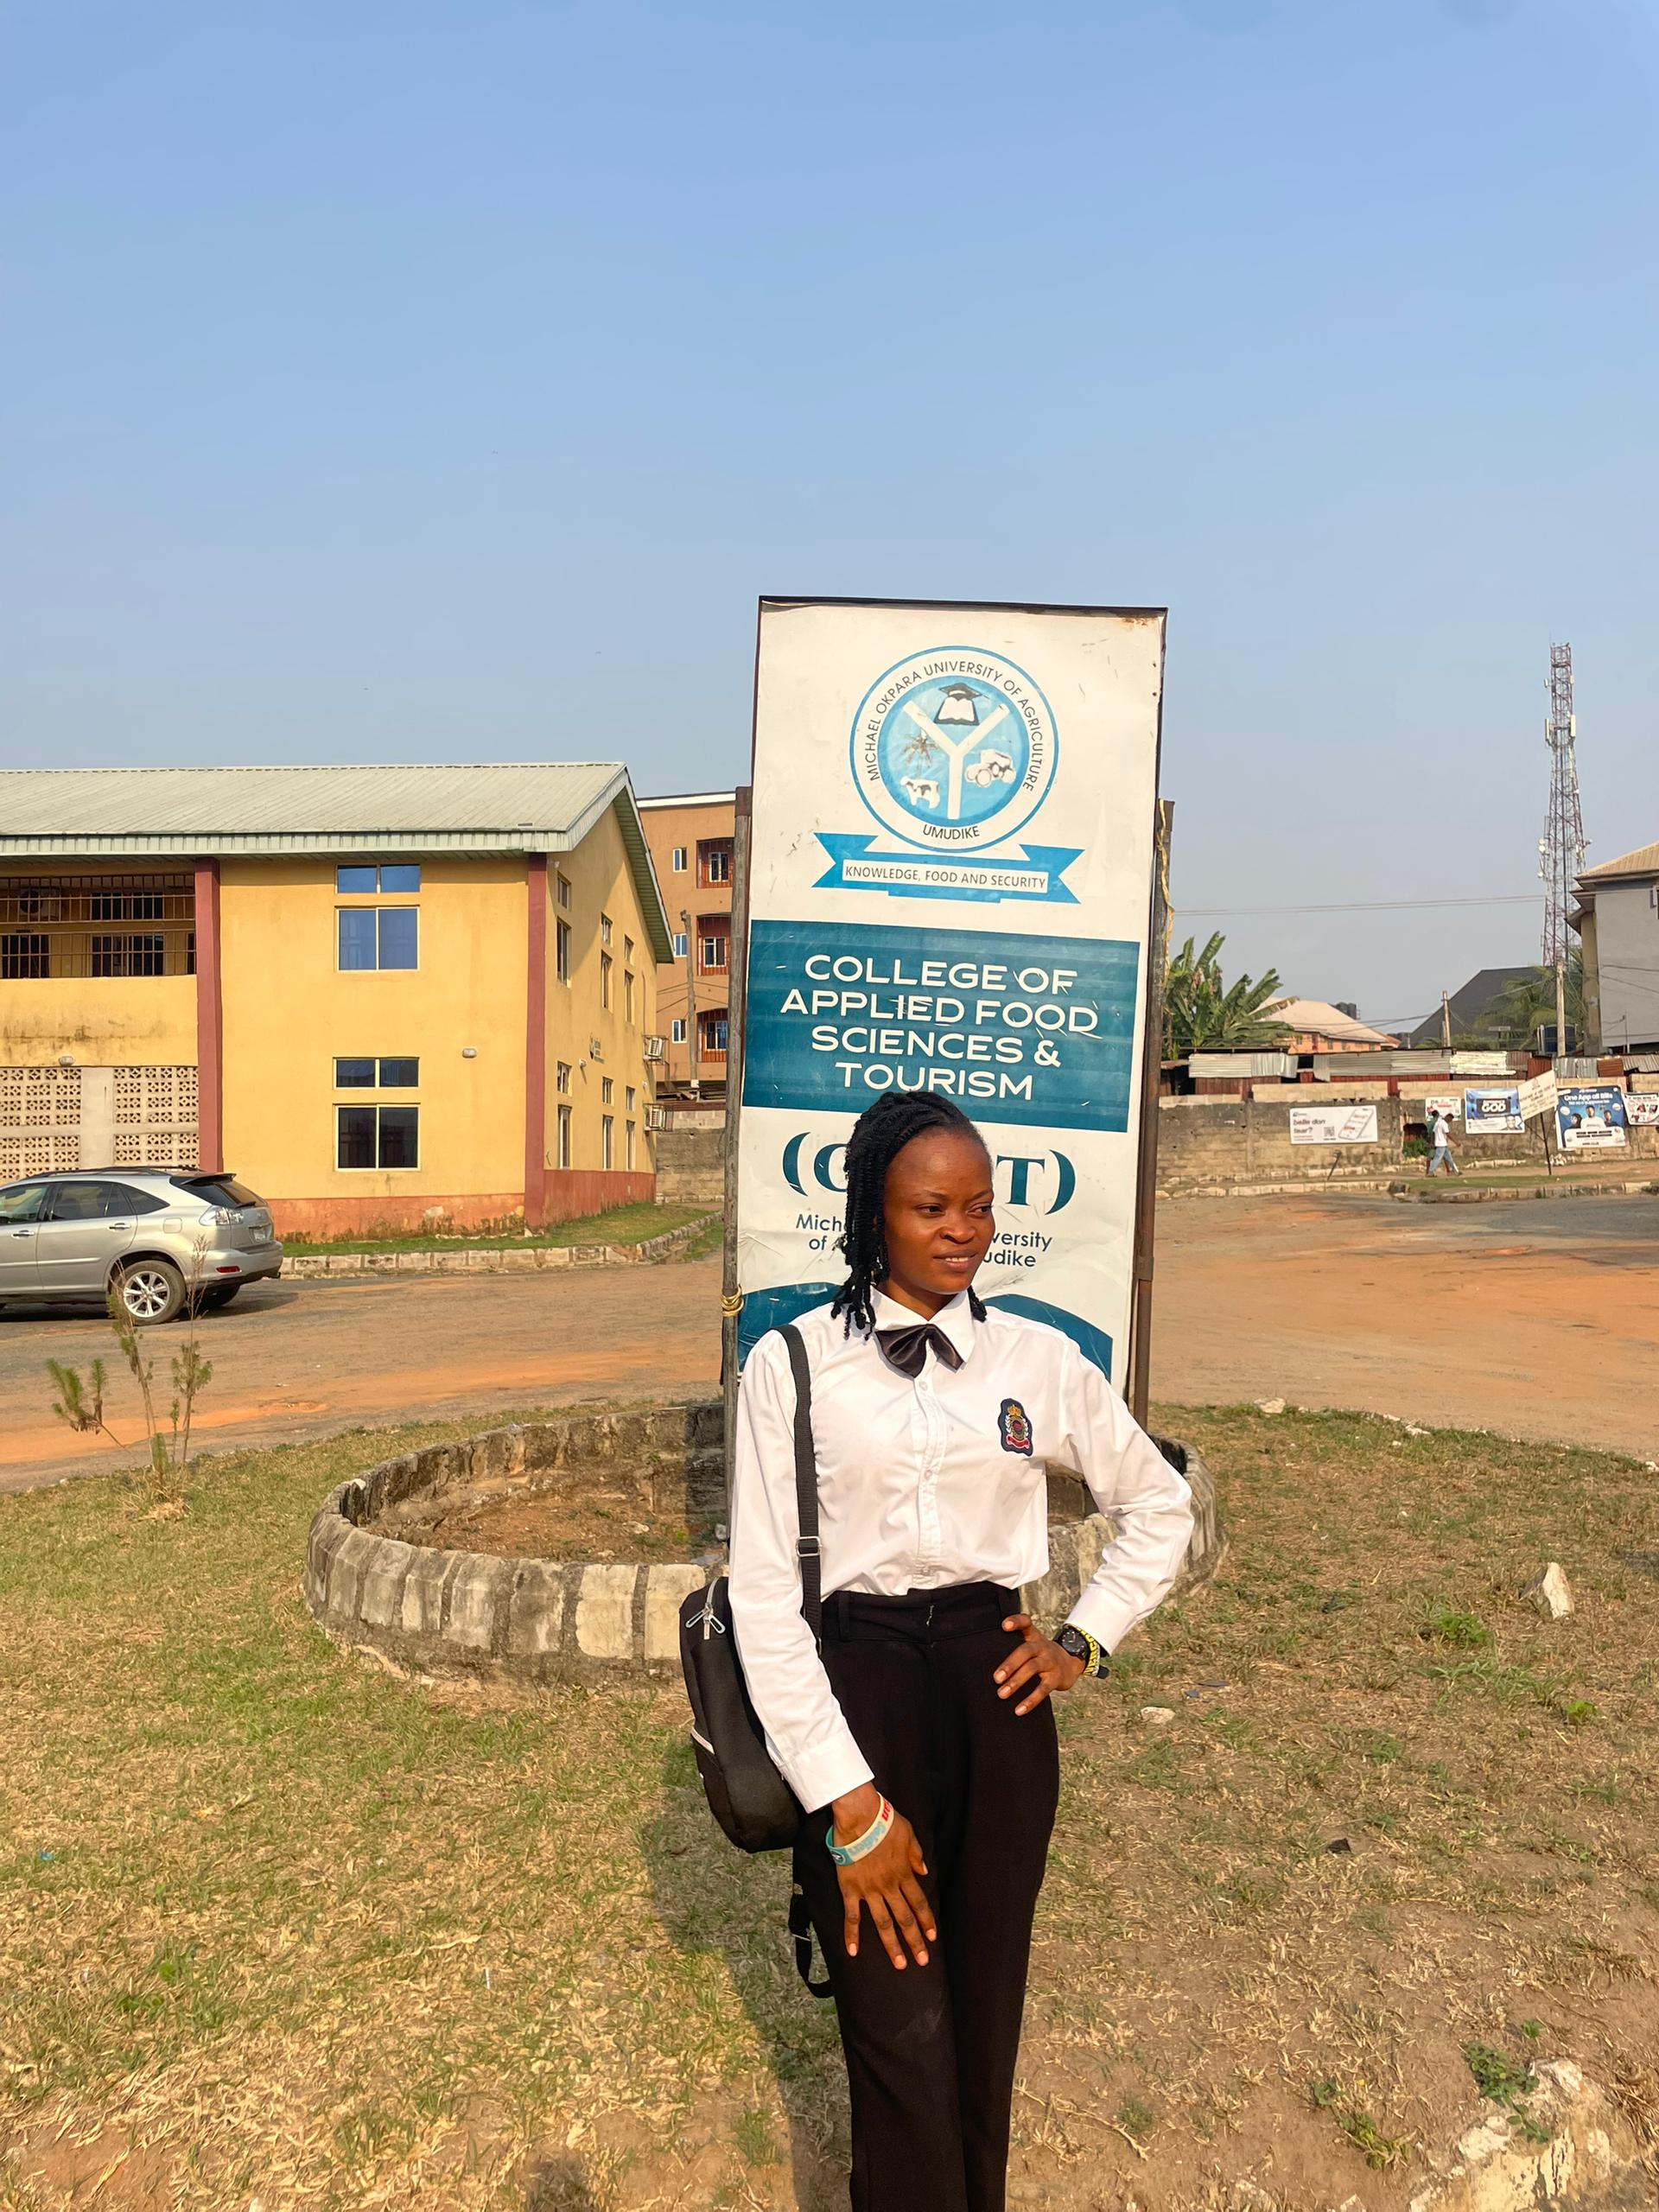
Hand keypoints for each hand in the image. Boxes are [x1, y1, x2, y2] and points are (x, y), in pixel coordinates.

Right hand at [829, 1783, 935, 1970]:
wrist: (860, 1816)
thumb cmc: (885, 1820)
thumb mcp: (909, 1833)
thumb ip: (916, 1854)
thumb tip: (923, 1870)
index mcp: (904, 1873)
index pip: (919, 1903)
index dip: (926, 1921)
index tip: (932, 1937)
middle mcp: (889, 1886)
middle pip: (905, 1918)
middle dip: (914, 1941)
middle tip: (921, 1961)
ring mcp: (869, 1890)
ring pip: (883, 1923)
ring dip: (891, 1945)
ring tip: (899, 1963)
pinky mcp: (850, 1889)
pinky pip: (852, 1915)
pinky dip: (852, 1934)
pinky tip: (853, 1951)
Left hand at [994, 1613, 1086, 1713]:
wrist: (1071, 1664)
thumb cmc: (1041, 1655)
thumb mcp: (1033, 1645)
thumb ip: (1014, 1647)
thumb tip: (984, 1663)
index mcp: (1034, 1636)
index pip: (1026, 1623)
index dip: (1016, 1622)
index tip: (1004, 1625)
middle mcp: (1042, 1646)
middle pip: (1025, 1651)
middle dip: (1010, 1664)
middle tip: (996, 1678)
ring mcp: (1050, 1661)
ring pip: (1032, 1669)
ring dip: (1016, 1682)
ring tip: (1002, 1694)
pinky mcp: (1056, 1678)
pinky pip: (1043, 1689)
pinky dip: (1030, 1700)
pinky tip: (1019, 1710)